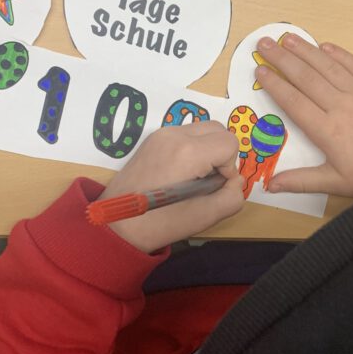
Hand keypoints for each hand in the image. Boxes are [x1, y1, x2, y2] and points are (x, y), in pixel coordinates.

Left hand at [97, 122, 243, 252]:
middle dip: (221, 154)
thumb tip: (235, 181)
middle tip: (207, 182)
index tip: (214, 187)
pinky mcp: (152, 139)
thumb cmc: (160, 223)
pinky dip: (192, 148)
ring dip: (207, 150)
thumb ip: (232, 197)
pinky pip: (185, 134)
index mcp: (188, 152)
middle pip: (219, 130)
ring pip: (202, 129)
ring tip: (193, 178)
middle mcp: (174, 134)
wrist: (117, 224)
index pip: (230, 143)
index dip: (230, 167)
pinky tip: (179, 173)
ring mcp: (161, 134)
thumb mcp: (205, 216)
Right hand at [254, 34, 352, 198]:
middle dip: (282, 59)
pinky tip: (324, 45)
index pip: (293, 102)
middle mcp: (341, 107)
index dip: (274, 85)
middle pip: (305, 77)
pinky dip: (339, 54)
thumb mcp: (335, 183)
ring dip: (306, 50)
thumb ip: (301, 182)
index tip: (259, 72)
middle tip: (264, 45)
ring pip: (327, 67)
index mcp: (327, 131)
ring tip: (288, 38)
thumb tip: (270, 186)